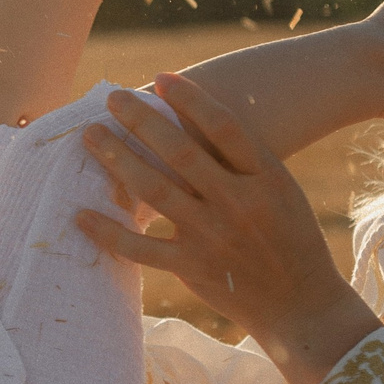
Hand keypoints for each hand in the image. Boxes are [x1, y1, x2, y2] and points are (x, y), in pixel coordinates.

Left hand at [75, 74, 382, 383]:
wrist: (302, 306)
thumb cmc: (291, 240)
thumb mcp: (282, 191)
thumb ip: (244, 163)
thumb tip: (191, 125)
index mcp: (265, 178)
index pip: (224, 127)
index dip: (190, 100)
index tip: (161, 77)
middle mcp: (238, 203)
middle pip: (180, 152)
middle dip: (141, 120)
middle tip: (112, 97)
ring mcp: (212, 236)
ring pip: (154, 189)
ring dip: (117, 159)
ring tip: (91, 136)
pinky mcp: (191, 267)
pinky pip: (140, 248)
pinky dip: (109, 232)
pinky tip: (81, 215)